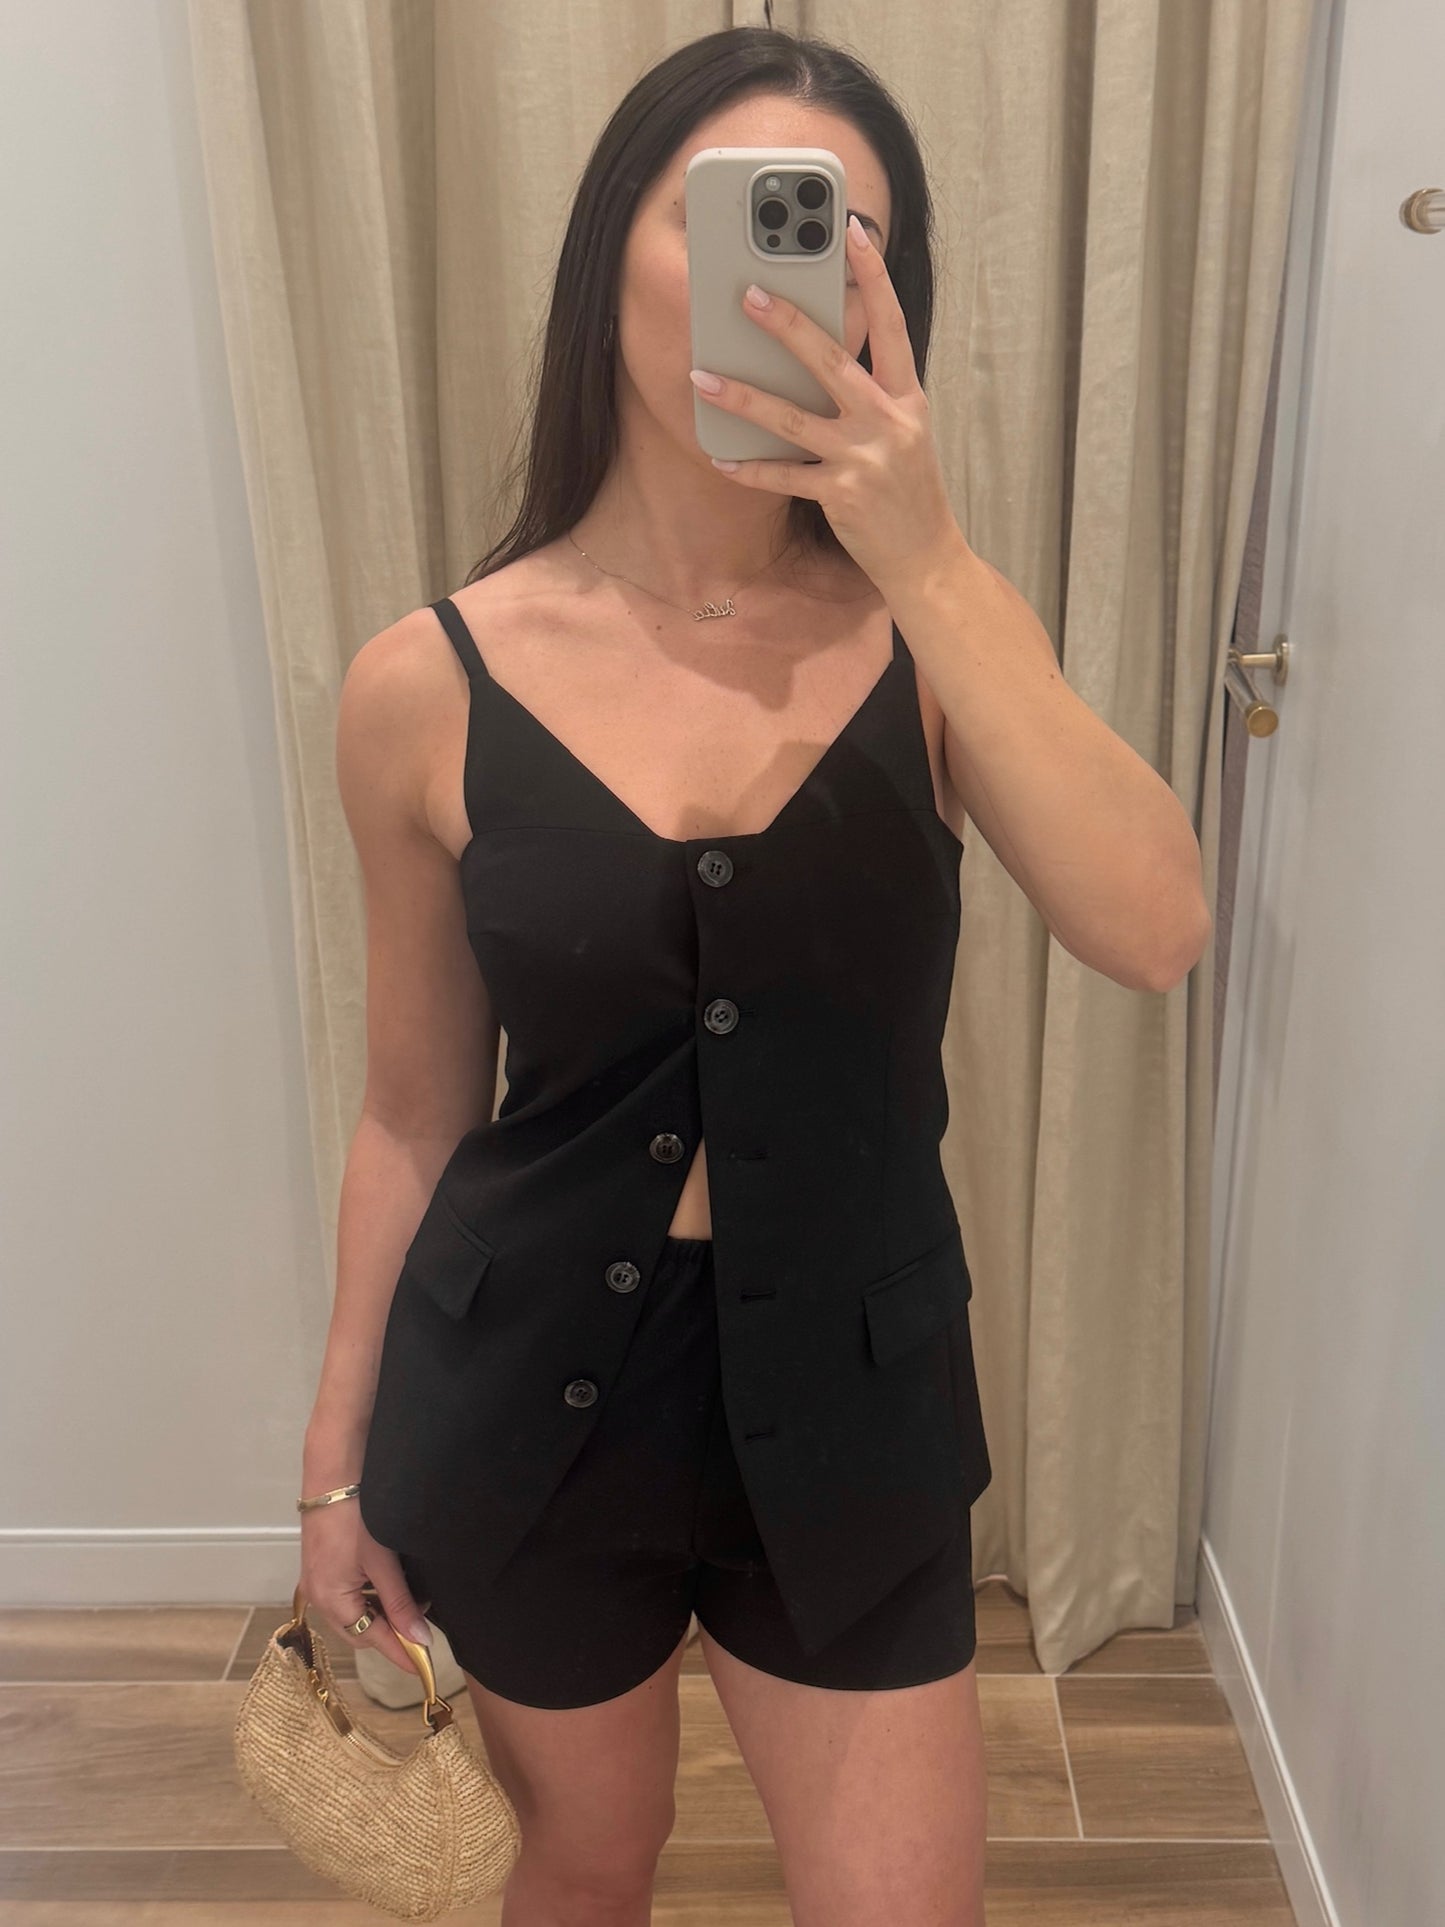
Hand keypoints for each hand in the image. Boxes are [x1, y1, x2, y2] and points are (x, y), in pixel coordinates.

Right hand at [298, 1500, 432, 1677]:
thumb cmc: (357, 1517)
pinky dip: (370, 1598)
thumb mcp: (382, 1562)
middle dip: (390, 1634)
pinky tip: (391, 1585)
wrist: (333, 1474)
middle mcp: (319, 1598)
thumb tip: (421, 1639)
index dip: (400, 1653)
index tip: (424, 1666)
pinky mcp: (321, 1566)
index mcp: (332, 1601)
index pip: (372, 1639)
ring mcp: (317, 1582)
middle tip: (422, 1626)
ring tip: (412, 1602)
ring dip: (381, 1614)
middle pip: (360, 1631)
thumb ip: (401, 1603)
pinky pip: (347, 1596)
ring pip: (354, 1614)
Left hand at [688, 213, 963, 594]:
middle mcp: (888, 422)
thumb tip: (819, 359)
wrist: (929, 558)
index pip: (892, 325)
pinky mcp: (841, 495)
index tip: (853, 233)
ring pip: (794, 420)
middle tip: (748, 295)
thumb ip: (872, 396)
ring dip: (744, 397)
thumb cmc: (910, 493)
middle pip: (832, 362)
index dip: (873, 277)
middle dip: (788, 325)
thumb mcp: (906, 433)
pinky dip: (751, 469)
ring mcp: (864, 459)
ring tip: (703, 377)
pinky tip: (720, 458)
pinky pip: (785, 478)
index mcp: (907, 398)